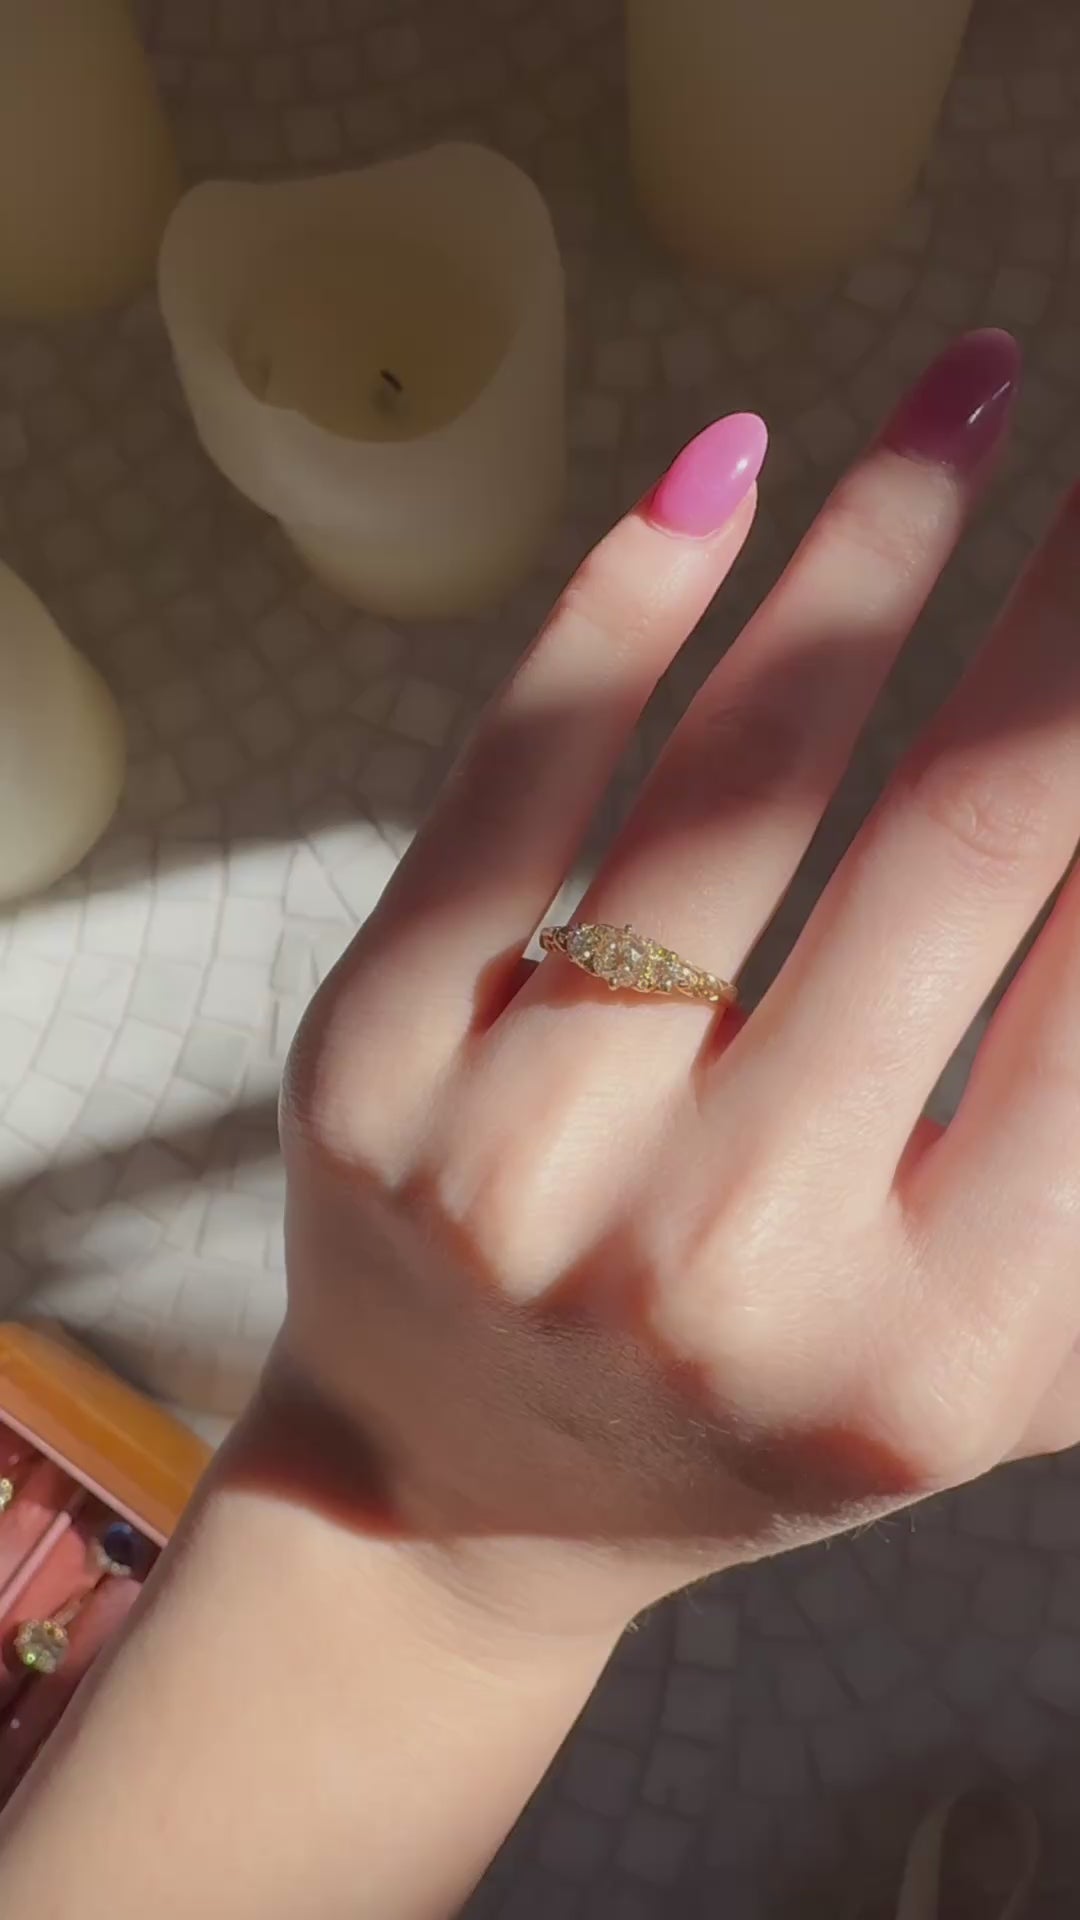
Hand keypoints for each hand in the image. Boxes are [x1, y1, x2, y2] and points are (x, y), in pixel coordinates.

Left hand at [276, 327, 1077, 1639]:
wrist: (467, 1491)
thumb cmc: (764, 1405)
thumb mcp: (990, 1350)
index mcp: (938, 1349)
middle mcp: (731, 1262)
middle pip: (955, 842)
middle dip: (1066, 619)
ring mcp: (522, 1162)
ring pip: (733, 780)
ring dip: (877, 551)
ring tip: (967, 402)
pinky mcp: (375, 1065)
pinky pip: (520, 780)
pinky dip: (630, 606)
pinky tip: (730, 475)